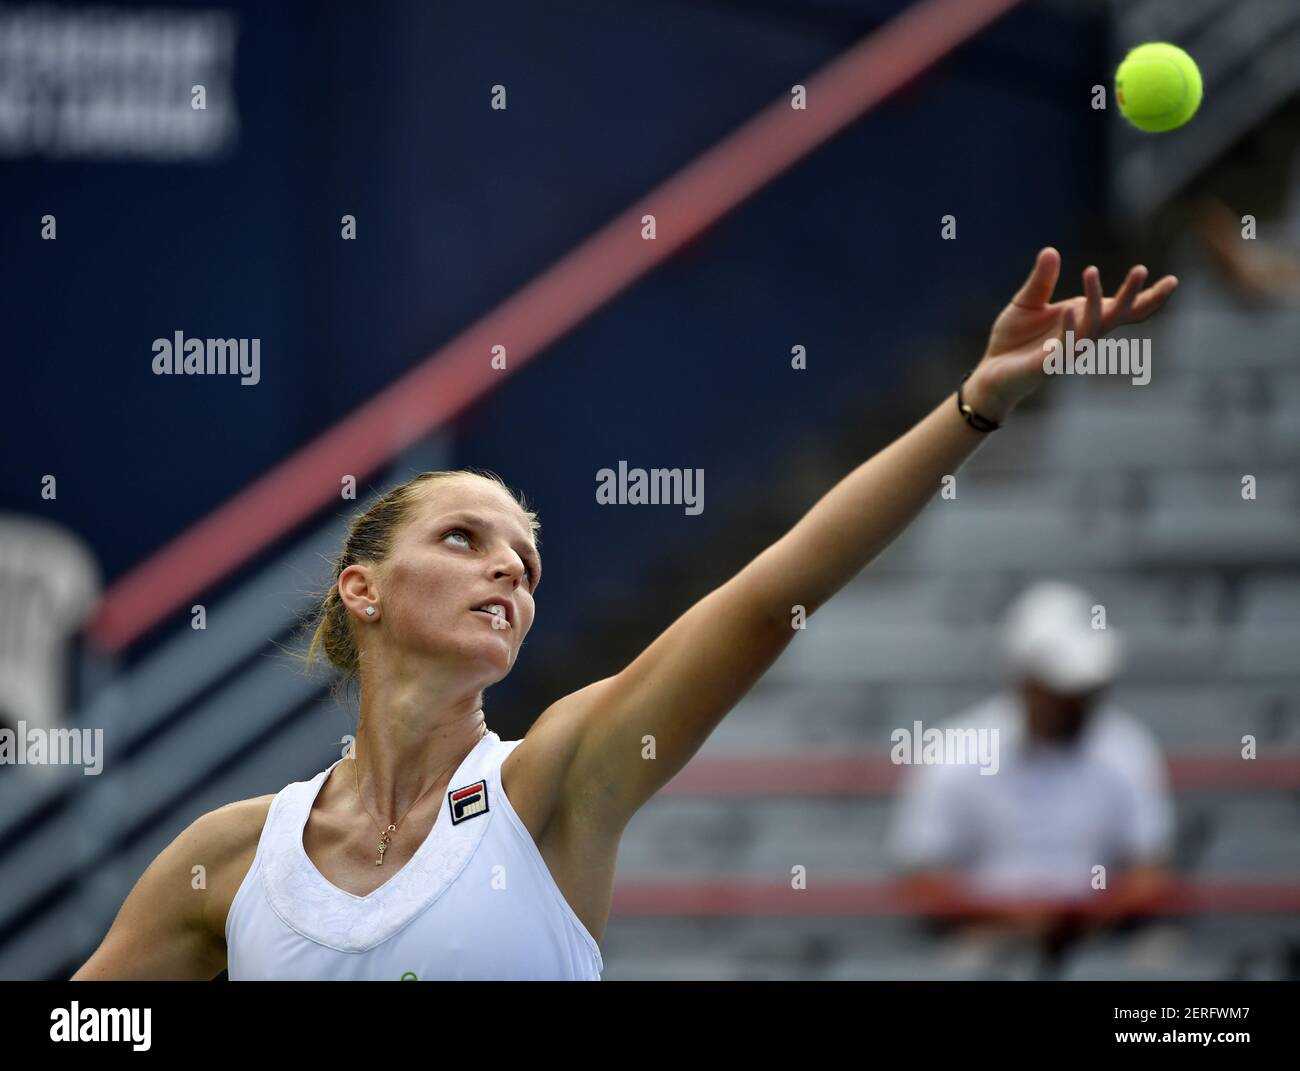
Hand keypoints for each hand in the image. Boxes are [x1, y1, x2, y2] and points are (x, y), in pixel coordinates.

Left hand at [963, 247, 1178, 421]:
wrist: (989, 372)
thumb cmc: (1012, 340)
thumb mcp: (1027, 303)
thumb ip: (1041, 280)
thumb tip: (1050, 250)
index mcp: (1083, 319)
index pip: (1123, 309)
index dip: (1148, 297)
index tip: (1174, 280)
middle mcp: (1082, 335)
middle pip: (1117, 317)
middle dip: (1132, 296)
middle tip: (1141, 269)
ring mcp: (1067, 351)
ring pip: (1092, 328)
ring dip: (1095, 301)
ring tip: (1091, 271)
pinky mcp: (1048, 365)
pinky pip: (1064, 345)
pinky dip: (1070, 326)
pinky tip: (1069, 307)